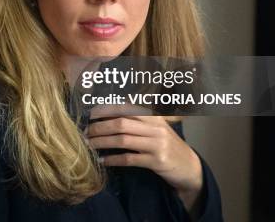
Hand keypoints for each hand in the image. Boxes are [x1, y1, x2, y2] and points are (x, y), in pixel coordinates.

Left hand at [84, 104, 202, 211]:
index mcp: (154, 116)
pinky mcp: (157, 162)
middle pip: (121, 123)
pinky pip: (129, 159)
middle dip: (99, 127)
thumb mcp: (156, 127)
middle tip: (85, 132)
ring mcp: (157, 144)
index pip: (126, 107)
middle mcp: (156, 128)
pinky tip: (102, 161)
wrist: (189, 167)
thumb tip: (110, 110)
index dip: (105, 109)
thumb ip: (138, 118)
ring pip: (123, 140)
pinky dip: (113, 159)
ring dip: (102, 142)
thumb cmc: (167, 145)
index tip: (90, 114)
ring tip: (89, 145)